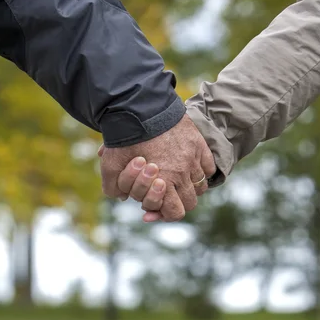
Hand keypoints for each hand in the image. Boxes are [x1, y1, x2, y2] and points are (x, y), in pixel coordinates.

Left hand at [99, 115, 215, 221]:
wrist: (139, 105)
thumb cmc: (124, 137)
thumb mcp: (110, 164)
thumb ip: (113, 187)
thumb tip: (122, 197)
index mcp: (163, 182)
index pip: (175, 213)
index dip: (165, 214)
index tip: (153, 209)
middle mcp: (182, 173)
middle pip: (190, 202)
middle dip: (177, 202)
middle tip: (165, 194)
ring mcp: (193, 158)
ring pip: (201, 185)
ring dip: (189, 187)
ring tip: (176, 180)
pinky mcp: (198, 144)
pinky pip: (208, 166)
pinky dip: (201, 170)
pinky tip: (188, 166)